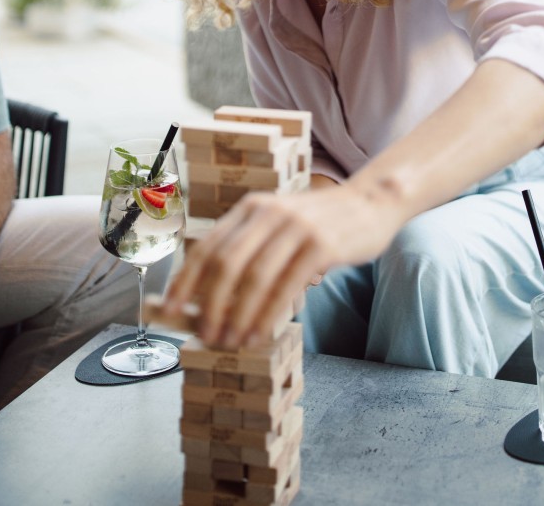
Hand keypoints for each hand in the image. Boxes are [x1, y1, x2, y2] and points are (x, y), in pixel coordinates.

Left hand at [164, 179, 403, 348]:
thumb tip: (215, 298)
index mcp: (252, 207)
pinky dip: (268, 315)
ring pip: (255, 278)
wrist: (371, 202)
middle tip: (206, 335)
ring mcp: (296, 227)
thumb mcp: (281, 223)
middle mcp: (269, 212)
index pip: (208, 245)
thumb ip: (252, 248)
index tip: (172, 308)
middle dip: (211, 304)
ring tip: (232, 342)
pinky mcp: (321, 245)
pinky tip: (260, 334)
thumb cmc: (321, 222)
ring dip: (239, 316)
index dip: (186, 279)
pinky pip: (286, 286)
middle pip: (226, 263)